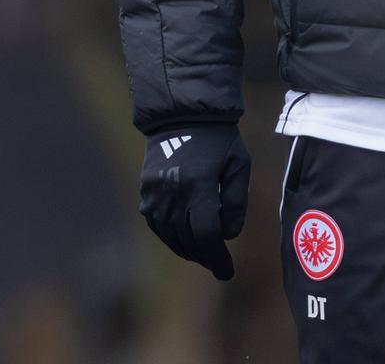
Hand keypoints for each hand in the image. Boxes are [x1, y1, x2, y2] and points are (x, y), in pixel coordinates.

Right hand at [139, 124, 250, 279]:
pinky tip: (182, 237)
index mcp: (198, 185)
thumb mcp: (239, 164)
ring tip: (203, 253)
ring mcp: (155, 193)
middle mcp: (173, 193)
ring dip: (187, 250)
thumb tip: (227, 235)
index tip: (227, 272)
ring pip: (170, 236)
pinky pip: (156, 223)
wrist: (182, 113)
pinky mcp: (145, 190)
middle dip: (205, 256)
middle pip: (188, 240)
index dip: (218, 258)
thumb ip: (236, 202)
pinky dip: (169, 236)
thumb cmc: (218, 138)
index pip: (207, 235)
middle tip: (217, 264)